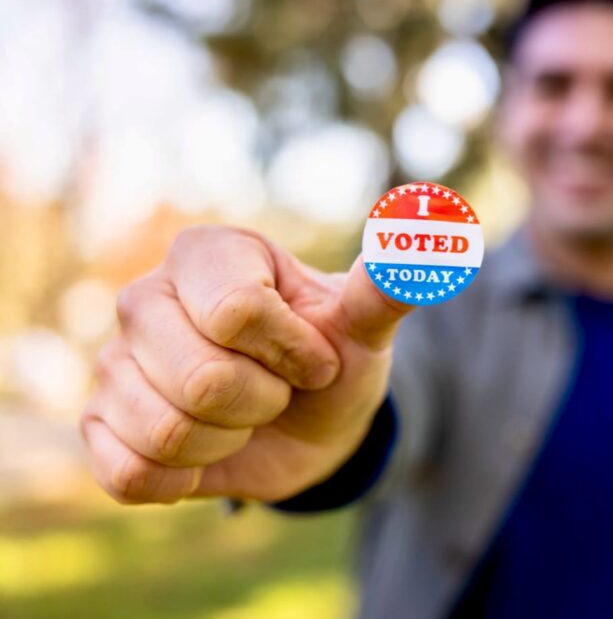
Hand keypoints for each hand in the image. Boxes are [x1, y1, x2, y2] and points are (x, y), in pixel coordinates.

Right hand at [81, 225, 410, 503]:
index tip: (313, 355)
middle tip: (275, 390)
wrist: (310, 427)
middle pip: (199, 379)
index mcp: (208, 253)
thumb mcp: (367, 326)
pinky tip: (205, 451)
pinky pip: (129, 474)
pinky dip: (185, 478)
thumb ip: (388, 282)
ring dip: (227, 441)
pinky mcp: (98, 426)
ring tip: (242, 417)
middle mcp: (145, 297)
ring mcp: (113, 362)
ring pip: (165, 431)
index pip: (235, 313)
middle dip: (262, 401)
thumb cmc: (333, 361)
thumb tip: (427, 222)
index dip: (292, 352)